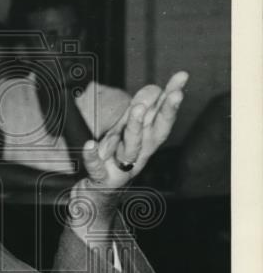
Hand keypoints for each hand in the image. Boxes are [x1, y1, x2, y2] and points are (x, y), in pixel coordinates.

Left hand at [70, 71, 188, 225]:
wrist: (97, 196)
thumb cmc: (114, 160)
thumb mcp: (126, 134)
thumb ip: (141, 112)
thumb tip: (155, 88)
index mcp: (146, 142)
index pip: (163, 118)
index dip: (172, 98)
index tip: (182, 77)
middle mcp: (138, 155)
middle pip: (155, 133)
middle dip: (166, 113)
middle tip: (174, 93)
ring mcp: (121, 168)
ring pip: (131, 148)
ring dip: (136, 128)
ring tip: (138, 109)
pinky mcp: (102, 179)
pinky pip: (97, 168)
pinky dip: (93, 157)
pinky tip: (89, 145)